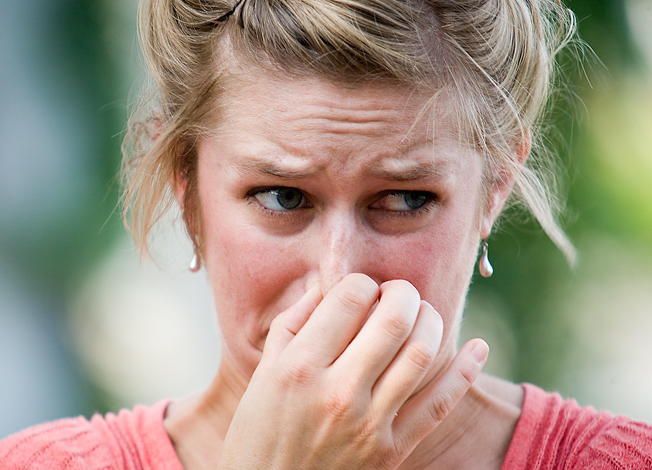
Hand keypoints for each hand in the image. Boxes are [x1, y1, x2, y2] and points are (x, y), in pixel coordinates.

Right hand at [218, 275, 487, 469]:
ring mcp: (368, 424)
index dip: (363, 283)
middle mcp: (337, 392)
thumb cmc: (259, 433)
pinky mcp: (392, 451)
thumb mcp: (263, 373)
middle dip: (403, 293)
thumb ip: (293, 324)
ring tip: (422, 315)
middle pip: (393, 319)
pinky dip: (465, 372)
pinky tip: (477, 347)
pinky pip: (439, 405)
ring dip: (431, 322)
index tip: (362, 290)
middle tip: (399, 293)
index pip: (350, 298)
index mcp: (299, 366)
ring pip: (421, 354)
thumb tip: (328, 285)